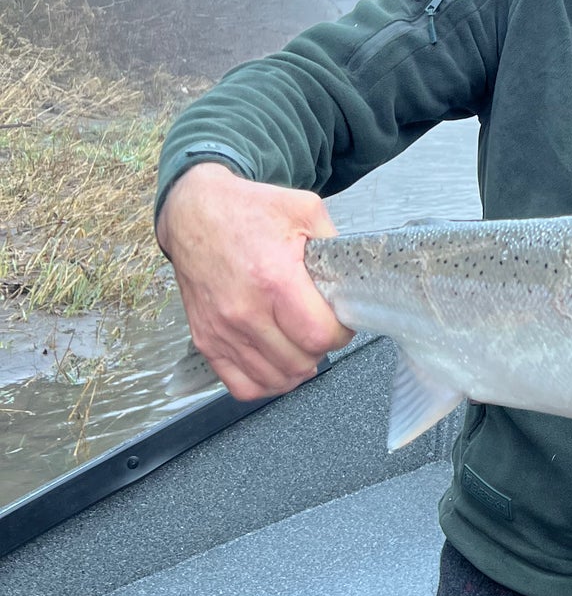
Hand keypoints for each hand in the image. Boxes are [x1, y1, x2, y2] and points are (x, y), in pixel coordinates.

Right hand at [157, 163, 352, 399]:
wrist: (194, 213)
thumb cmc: (248, 211)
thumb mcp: (304, 210)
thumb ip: (334, 245)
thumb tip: (353, 278)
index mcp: (274, 279)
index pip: (319, 336)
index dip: (339, 333)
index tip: (340, 321)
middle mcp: (244, 311)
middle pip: (300, 362)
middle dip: (320, 349)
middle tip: (319, 328)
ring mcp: (222, 330)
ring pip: (275, 379)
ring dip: (296, 367)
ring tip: (301, 344)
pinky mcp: (206, 340)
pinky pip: (242, 385)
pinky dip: (266, 382)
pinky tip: (277, 361)